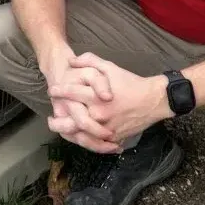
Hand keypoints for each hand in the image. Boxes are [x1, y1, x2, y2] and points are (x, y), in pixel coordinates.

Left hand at [48, 52, 169, 145]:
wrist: (153, 101)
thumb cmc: (131, 82)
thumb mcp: (110, 67)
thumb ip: (89, 61)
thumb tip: (71, 61)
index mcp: (96, 97)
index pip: (71, 94)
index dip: (60, 91)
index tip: (53, 90)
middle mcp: (99, 115)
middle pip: (72, 120)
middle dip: (58, 119)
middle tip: (51, 117)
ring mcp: (106, 129)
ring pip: (81, 136)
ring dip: (68, 134)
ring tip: (61, 130)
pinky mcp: (113, 138)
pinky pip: (95, 143)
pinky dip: (84, 141)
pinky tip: (78, 138)